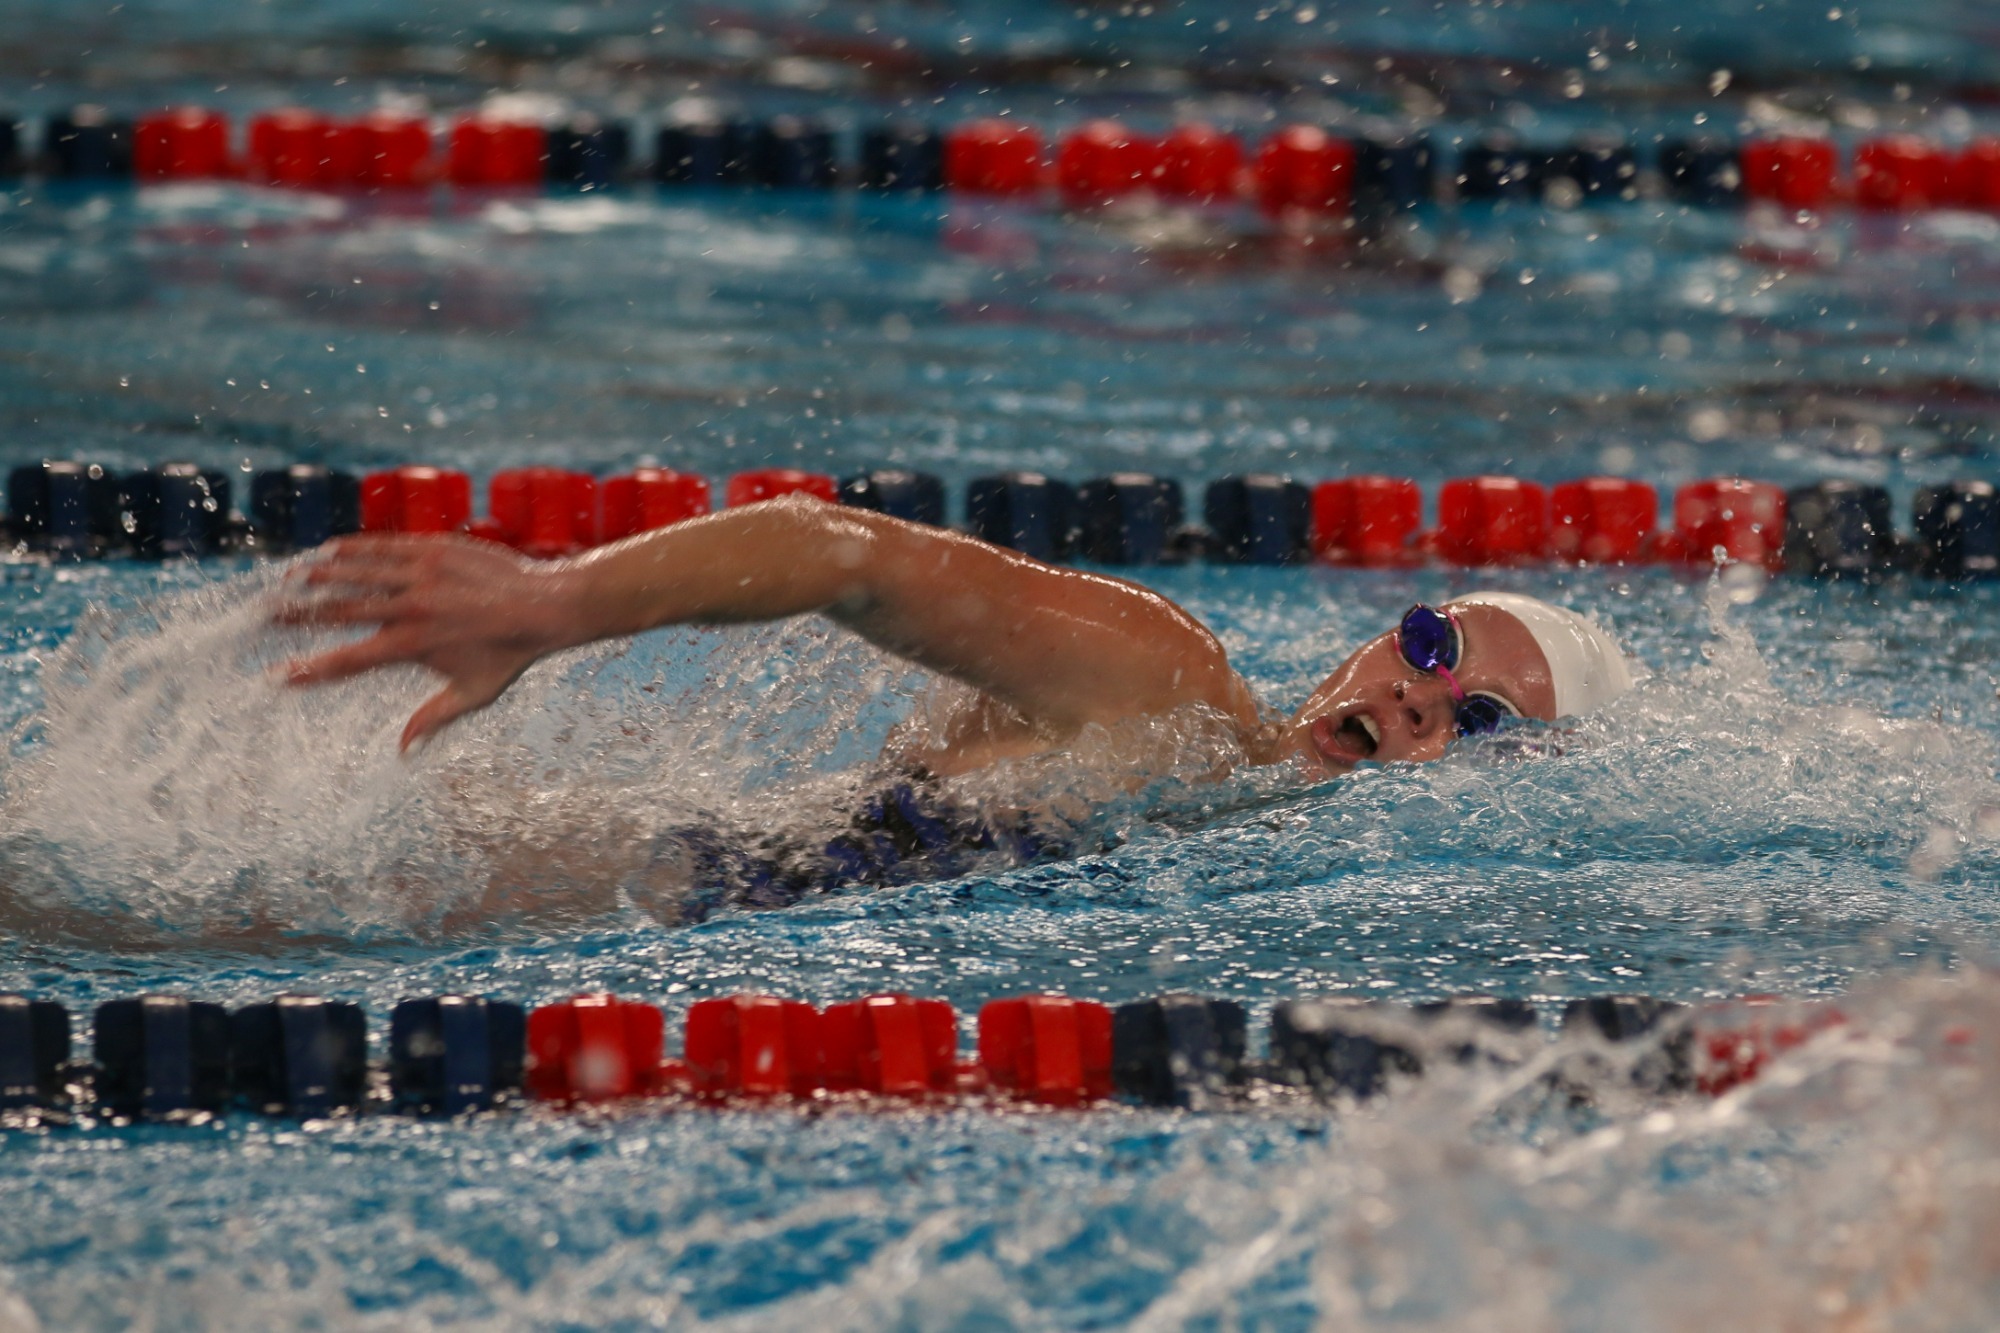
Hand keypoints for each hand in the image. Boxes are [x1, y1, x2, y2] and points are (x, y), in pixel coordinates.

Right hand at [276, 535, 578, 749]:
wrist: (545, 605)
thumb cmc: (510, 654)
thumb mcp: (475, 694)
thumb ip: (434, 718)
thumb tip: (401, 752)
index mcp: (413, 645)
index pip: (349, 661)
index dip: (311, 670)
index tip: (278, 676)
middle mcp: (410, 607)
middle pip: (339, 611)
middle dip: (296, 614)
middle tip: (262, 616)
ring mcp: (420, 574)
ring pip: (356, 572)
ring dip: (318, 575)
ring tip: (286, 579)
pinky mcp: (433, 548)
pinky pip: (384, 546)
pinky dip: (355, 548)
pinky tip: (331, 550)